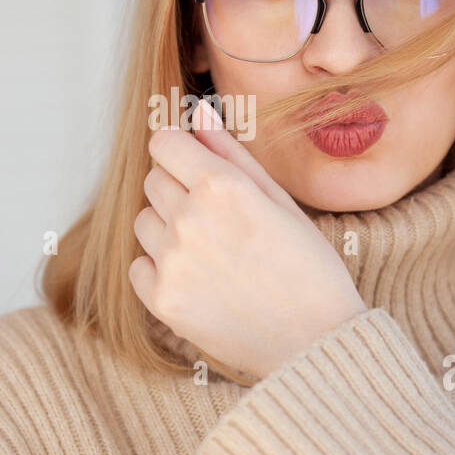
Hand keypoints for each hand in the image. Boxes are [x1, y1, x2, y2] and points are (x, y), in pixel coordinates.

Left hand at [129, 98, 367, 380]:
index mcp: (222, 187)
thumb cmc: (308, 267)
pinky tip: (201, 280)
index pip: (164, 143)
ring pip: (144, 222)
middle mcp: (188, 219)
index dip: (180, 151)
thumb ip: (231, 152)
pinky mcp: (161, 300)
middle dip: (178, 189)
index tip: (194, 165)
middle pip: (153, 181)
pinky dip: (161, 269)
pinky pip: (140, 265)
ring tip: (213, 252)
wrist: (314, 343)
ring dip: (168, 229)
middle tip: (218, 219)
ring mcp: (171, 262)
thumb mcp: (279, 199)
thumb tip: (197, 111)